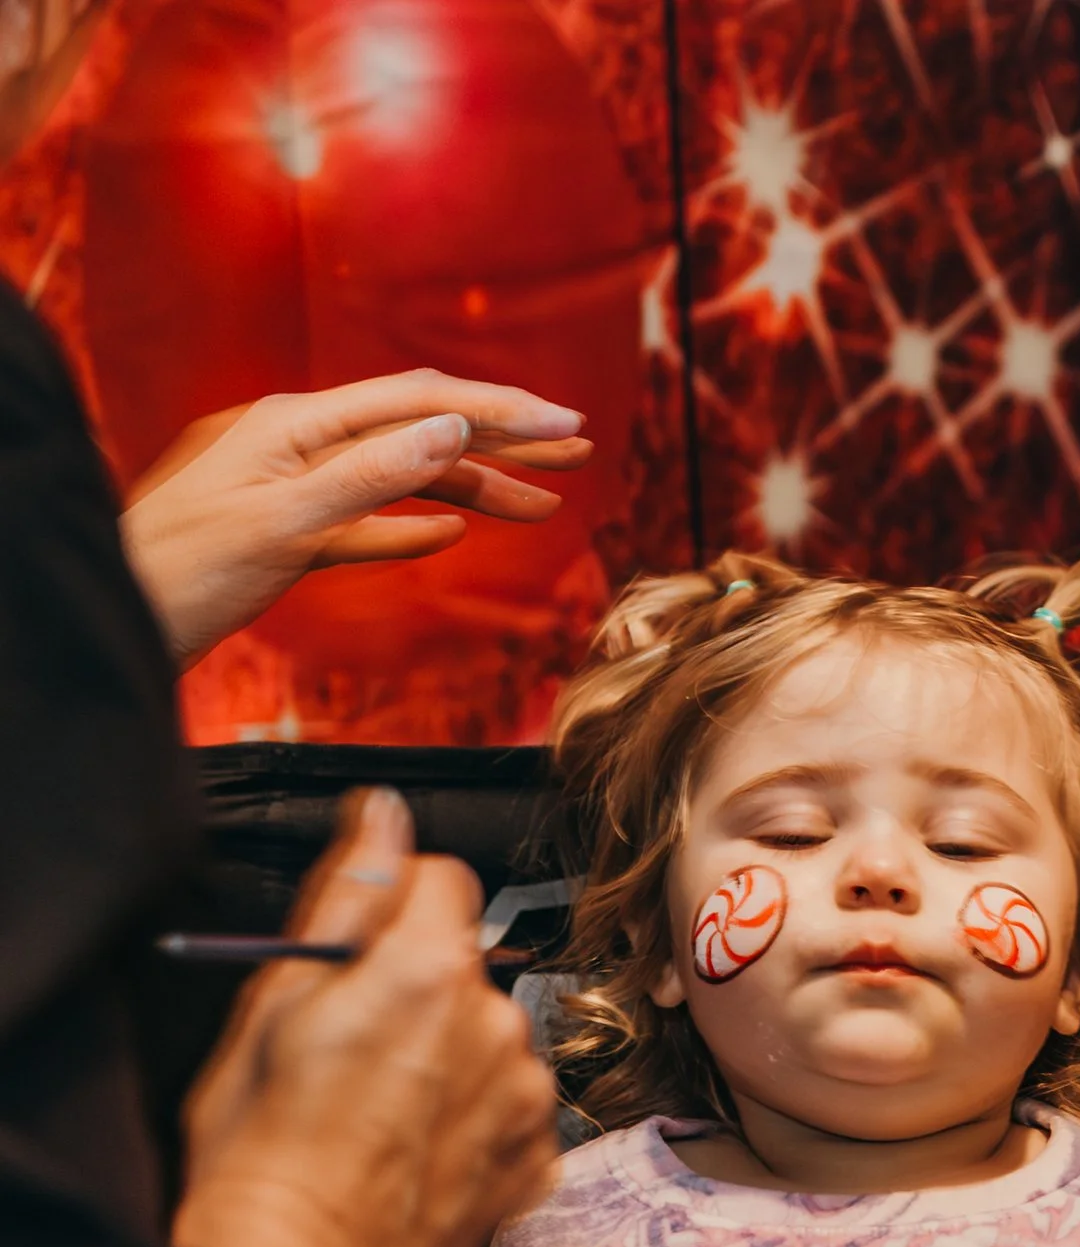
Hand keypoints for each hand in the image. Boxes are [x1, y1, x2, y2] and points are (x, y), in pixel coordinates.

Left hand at [119, 369, 594, 667]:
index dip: (499, 410)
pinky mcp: (281, 539)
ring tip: (541, 507)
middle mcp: (294, 446)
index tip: (567, 423)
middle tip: (578, 450)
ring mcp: (287, 490)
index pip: (416, 402)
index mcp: (293, 425)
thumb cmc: (178, 574)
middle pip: (417, 432)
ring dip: (473, 489)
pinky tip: (453, 533)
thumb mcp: (282, 522)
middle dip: (501, 440)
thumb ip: (370, 476)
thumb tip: (451, 428)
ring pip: (399, 480)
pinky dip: (414, 524)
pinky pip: (364, 524)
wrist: (114, 623)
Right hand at [180, 786, 558, 1246]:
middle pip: (465, 969)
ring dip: (449, 1062)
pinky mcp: (537, 1162)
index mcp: (430, 970)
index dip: (390, 906)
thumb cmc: (260, 1152)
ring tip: (377, 1120)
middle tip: (348, 1055)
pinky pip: (510, 1113)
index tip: (355, 951)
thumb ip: (349, 894)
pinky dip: (472, 1125)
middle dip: (418, 994)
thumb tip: (385, 812)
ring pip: (491, 1043)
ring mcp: (526, 1097)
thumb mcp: (276, 1002)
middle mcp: (499, 1024)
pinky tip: (412, 1159)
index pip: (442, 878)